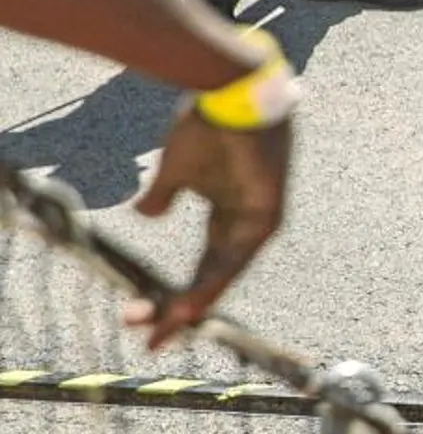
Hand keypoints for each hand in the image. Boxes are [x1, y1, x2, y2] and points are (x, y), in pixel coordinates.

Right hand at [123, 110, 291, 348]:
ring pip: (223, 275)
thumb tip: (145, 215)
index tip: (145, 321)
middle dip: (179, 313)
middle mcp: (246, 223)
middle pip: (212, 279)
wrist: (228, 90)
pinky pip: (236, 257)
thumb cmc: (206, 125)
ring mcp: (259, 219)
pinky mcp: (266, 211)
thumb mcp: (176, 170)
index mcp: (228, 216)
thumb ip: (164, 197)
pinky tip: (187, 304)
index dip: (176, 297)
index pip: (204, 268)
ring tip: (162, 331)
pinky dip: (211, 283)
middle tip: (150, 342)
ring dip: (191, 305)